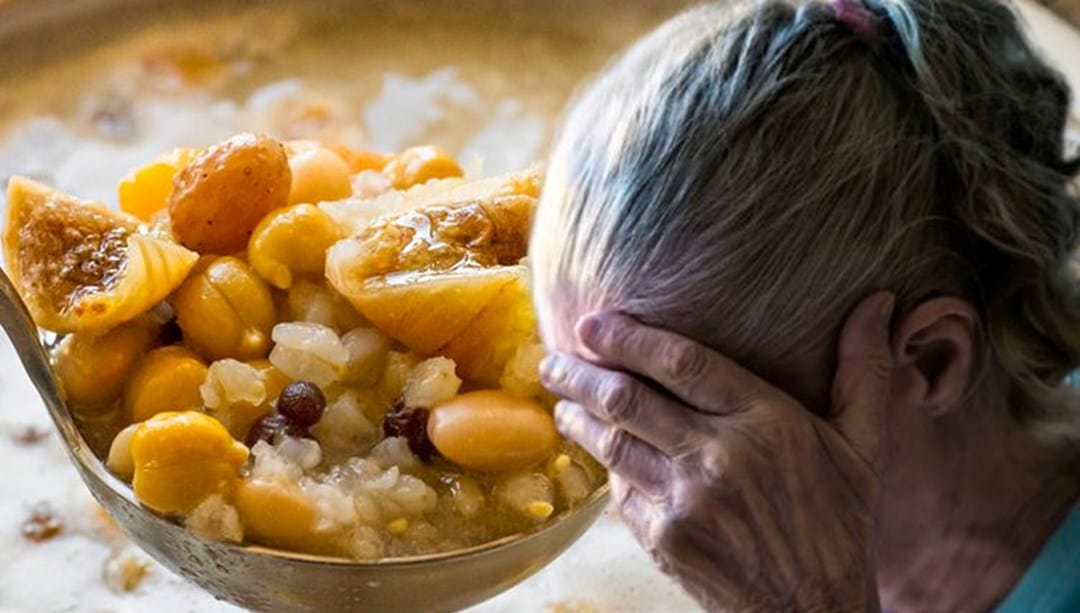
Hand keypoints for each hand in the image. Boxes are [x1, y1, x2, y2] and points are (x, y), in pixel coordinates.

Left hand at [540, 293, 894, 611]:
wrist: (814, 611)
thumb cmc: (839, 522)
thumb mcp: (864, 446)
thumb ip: (865, 371)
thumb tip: (880, 303)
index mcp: (767, 422)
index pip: (682, 362)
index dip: (629, 336)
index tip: (592, 320)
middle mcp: (719, 456)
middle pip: (628, 398)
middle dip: (580, 373)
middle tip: (553, 358)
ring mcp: (686, 501)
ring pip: (612, 442)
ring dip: (577, 417)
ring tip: (561, 399)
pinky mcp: (665, 538)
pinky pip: (621, 491)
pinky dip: (606, 467)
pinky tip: (598, 452)